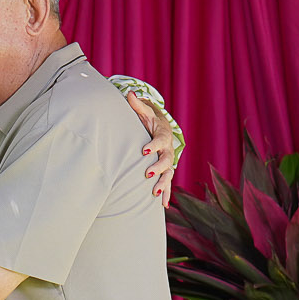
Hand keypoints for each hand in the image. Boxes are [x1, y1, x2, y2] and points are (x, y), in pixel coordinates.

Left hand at [123, 91, 180, 207]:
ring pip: (168, 174)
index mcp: (163, 136)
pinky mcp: (165, 172)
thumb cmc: (149, 121)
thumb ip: (137, 105)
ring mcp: (168, 162)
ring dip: (162, 184)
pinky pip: (166, 184)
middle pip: (166, 160)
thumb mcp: (144, 113)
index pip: (160, 141)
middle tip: (147, 174)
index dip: (153, 145)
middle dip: (158, 168)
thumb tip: (129, 93)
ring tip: (154, 193)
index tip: (144, 151)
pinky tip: (162, 205)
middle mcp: (168, 150)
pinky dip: (165, 194)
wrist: (161, 130)